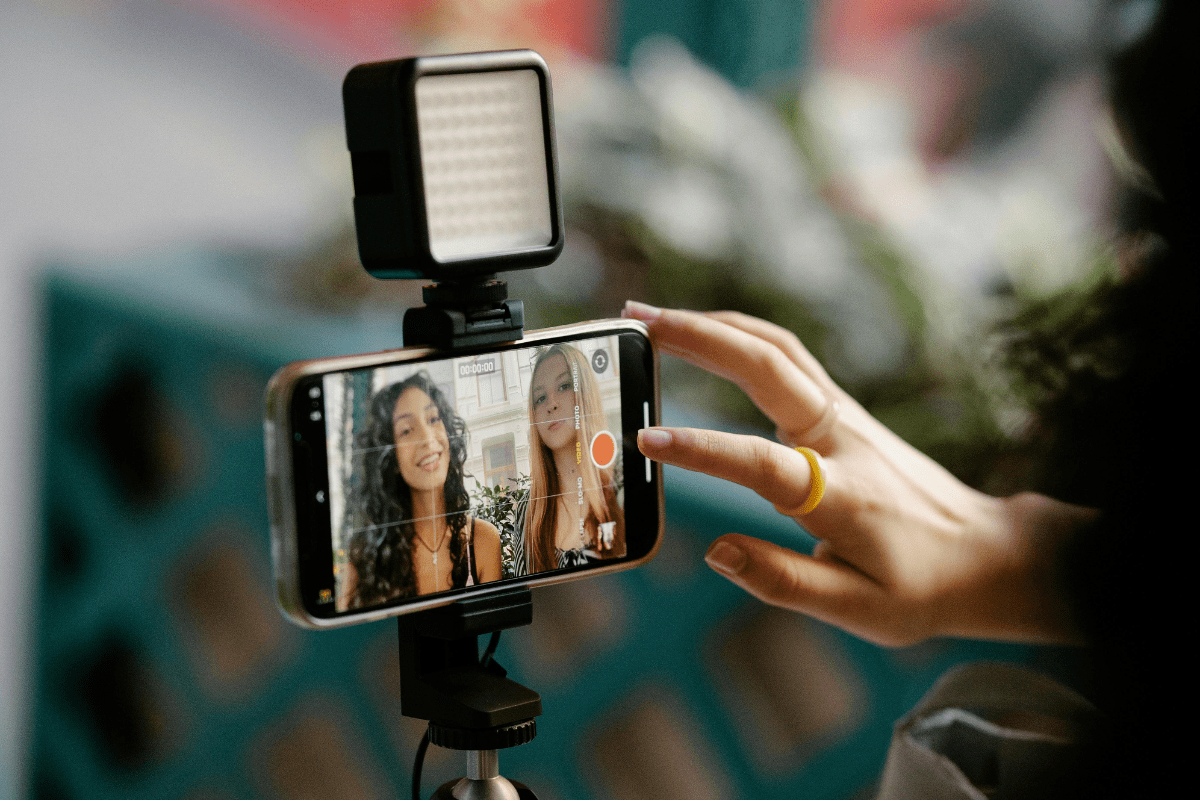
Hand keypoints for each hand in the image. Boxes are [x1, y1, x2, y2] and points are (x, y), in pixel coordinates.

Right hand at [624, 302, 1092, 645]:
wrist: (986, 551)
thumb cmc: (922, 585)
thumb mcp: (858, 608)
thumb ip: (782, 580)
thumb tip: (717, 552)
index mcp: (841, 494)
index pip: (760, 463)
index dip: (702, 449)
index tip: (645, 439)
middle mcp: (841, 438)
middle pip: (769, 366)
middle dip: (699, 337)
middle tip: (636, 324)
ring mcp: (844, 415)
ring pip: (776, 348)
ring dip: (713, 324)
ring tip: (651, 318)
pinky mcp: (842, 409)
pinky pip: (785, 356)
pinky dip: (737, 334)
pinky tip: (702, 334)